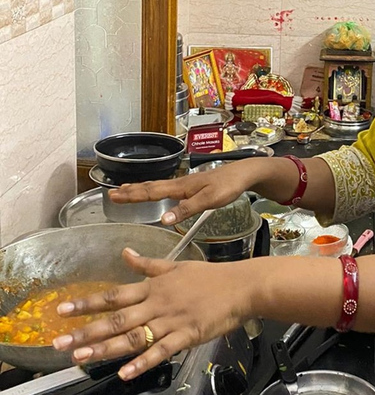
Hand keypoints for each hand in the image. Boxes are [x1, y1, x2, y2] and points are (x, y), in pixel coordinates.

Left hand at [52, 248, 253, 380]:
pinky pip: (161, 351)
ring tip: (81, 358)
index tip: (62, 309)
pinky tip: (125, 373)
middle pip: (116, 319)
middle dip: (86, 331)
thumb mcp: (176, 266)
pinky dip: (142, 362)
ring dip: (105, 348)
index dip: (87, 302)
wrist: (241, 286)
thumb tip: (124, 253)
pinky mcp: (187, 335)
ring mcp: (171, 321)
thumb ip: (147, 264)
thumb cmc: (211, 277)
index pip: (114, 295)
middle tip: (59, 342)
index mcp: (153, 287)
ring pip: (133, 336)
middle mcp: (157, 304)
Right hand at [108, 160, 256, 224]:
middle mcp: (179, 184)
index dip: (132, 195)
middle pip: (150, 187)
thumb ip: (187, 210)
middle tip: (111, 193)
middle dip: (130, 191)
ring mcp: (185, 184)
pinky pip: (167, 187)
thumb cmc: (228, 186)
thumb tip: (164, 220)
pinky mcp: (192, 185)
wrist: (243, 174)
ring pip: (157, 186)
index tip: (114, 196)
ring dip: (140, 188)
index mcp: (180, 187)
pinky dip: (154, 189)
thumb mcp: (209, 200)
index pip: (151, 192)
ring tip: (126, 190)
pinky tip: (156, 191)